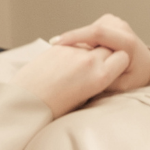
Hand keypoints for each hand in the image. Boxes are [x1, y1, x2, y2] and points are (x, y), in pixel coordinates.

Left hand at [9, 43, 129, 118]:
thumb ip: (99, 79)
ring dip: (90, 48)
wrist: (26, 102)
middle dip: (107, 52)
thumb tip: (102, 69)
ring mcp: (74, 51)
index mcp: (100, 76)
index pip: (123, 57)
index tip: (114, 66)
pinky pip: (74, 43)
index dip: (119, 61)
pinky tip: (66, 62)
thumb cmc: (55, 107)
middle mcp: (90, 61)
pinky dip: (74, 48)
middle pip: (109, 46)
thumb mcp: (86, 96)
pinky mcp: (59, 47)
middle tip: (98, 63)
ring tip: (79, 64)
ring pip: (91, 42)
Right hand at [50, 14, 149, 91]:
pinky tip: (77, 48)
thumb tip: (87, 72)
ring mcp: (118, 23)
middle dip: (71, 37)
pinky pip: (92, 28)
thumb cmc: (135, 78)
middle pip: (90, 28)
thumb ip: (106, 78)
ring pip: (90, 27)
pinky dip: (83, 36)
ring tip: (65, 49)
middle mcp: (123, 28)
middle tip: (53, 46)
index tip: (57, 43)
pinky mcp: (112, 22)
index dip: (75, 36)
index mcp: (127, 42)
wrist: (146, 66)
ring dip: (77, 37)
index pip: (98, 33)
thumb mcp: (122, 86)